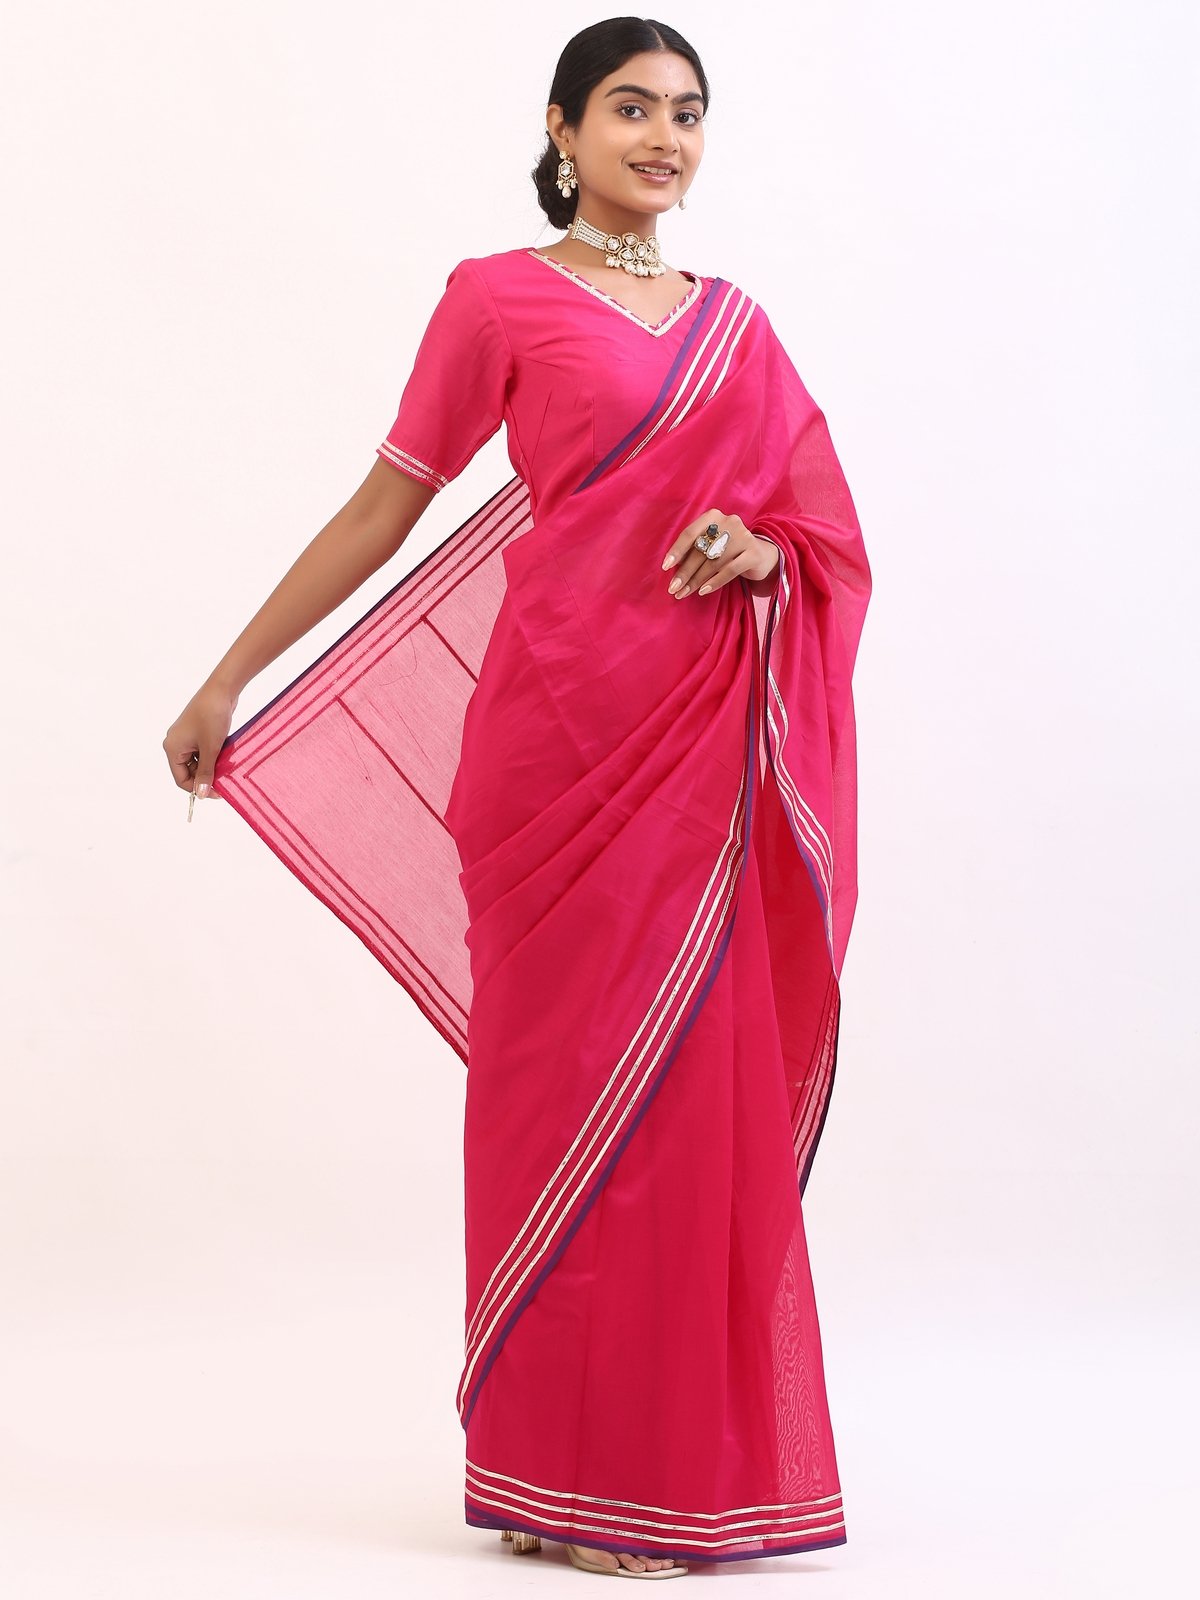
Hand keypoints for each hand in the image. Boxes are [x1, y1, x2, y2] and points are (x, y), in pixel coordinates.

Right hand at [163, 681, 238, 801]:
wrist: (222, 690)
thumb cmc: (212, 716)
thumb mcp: (210, 749)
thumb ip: (206, 773)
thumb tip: (201, 794)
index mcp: (172, 748)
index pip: (181, 780)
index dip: (198, 789)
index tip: (217, 793)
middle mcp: (176, 744)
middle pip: (189, 772)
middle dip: (206, 778)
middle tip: (224, 782)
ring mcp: (186, 738)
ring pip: (198, 762)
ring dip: (212, 767)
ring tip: (226, 768)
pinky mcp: (197, 733)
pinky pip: (203, 752)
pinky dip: (213, 756)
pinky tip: (225, 757)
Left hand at [660, 509, 779, 598]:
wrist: (761, 555)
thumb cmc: (727, 550)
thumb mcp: (710, 544)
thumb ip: (694, 549)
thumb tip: (672, 567)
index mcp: (713, 516)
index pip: (690, 533)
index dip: (676, 551)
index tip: (665, 567)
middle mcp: (729, 522)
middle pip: (701, 550)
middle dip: (685, 571)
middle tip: (673, 588)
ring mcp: (743, 536)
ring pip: (714, 561)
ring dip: (696, 580)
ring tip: (684, 593)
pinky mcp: (754, 553)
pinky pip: (730, 570)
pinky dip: (715, 582)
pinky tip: (703, 591)